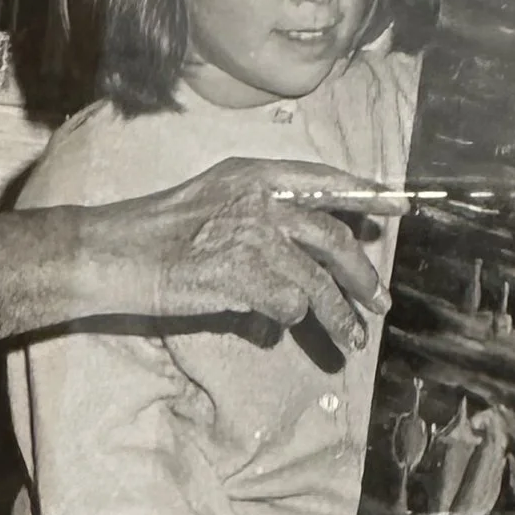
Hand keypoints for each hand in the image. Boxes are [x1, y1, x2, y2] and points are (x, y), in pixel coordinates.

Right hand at [105, 158, 395, 346]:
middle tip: (380, 301)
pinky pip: (287, 305)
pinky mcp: (243, 274)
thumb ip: (262, 215)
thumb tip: (305, 253)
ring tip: (351, 339)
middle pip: (334, 238)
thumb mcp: (214, 201)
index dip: (367, 193)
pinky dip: (287, 321)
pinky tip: (275, 328)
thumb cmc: (158, 232)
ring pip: (318, 282)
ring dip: (339, 316)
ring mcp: (253, 236)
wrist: (114, 252)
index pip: (325, 179)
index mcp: (255, 174)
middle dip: (363, 276)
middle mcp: (260, 199)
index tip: (399, 206)